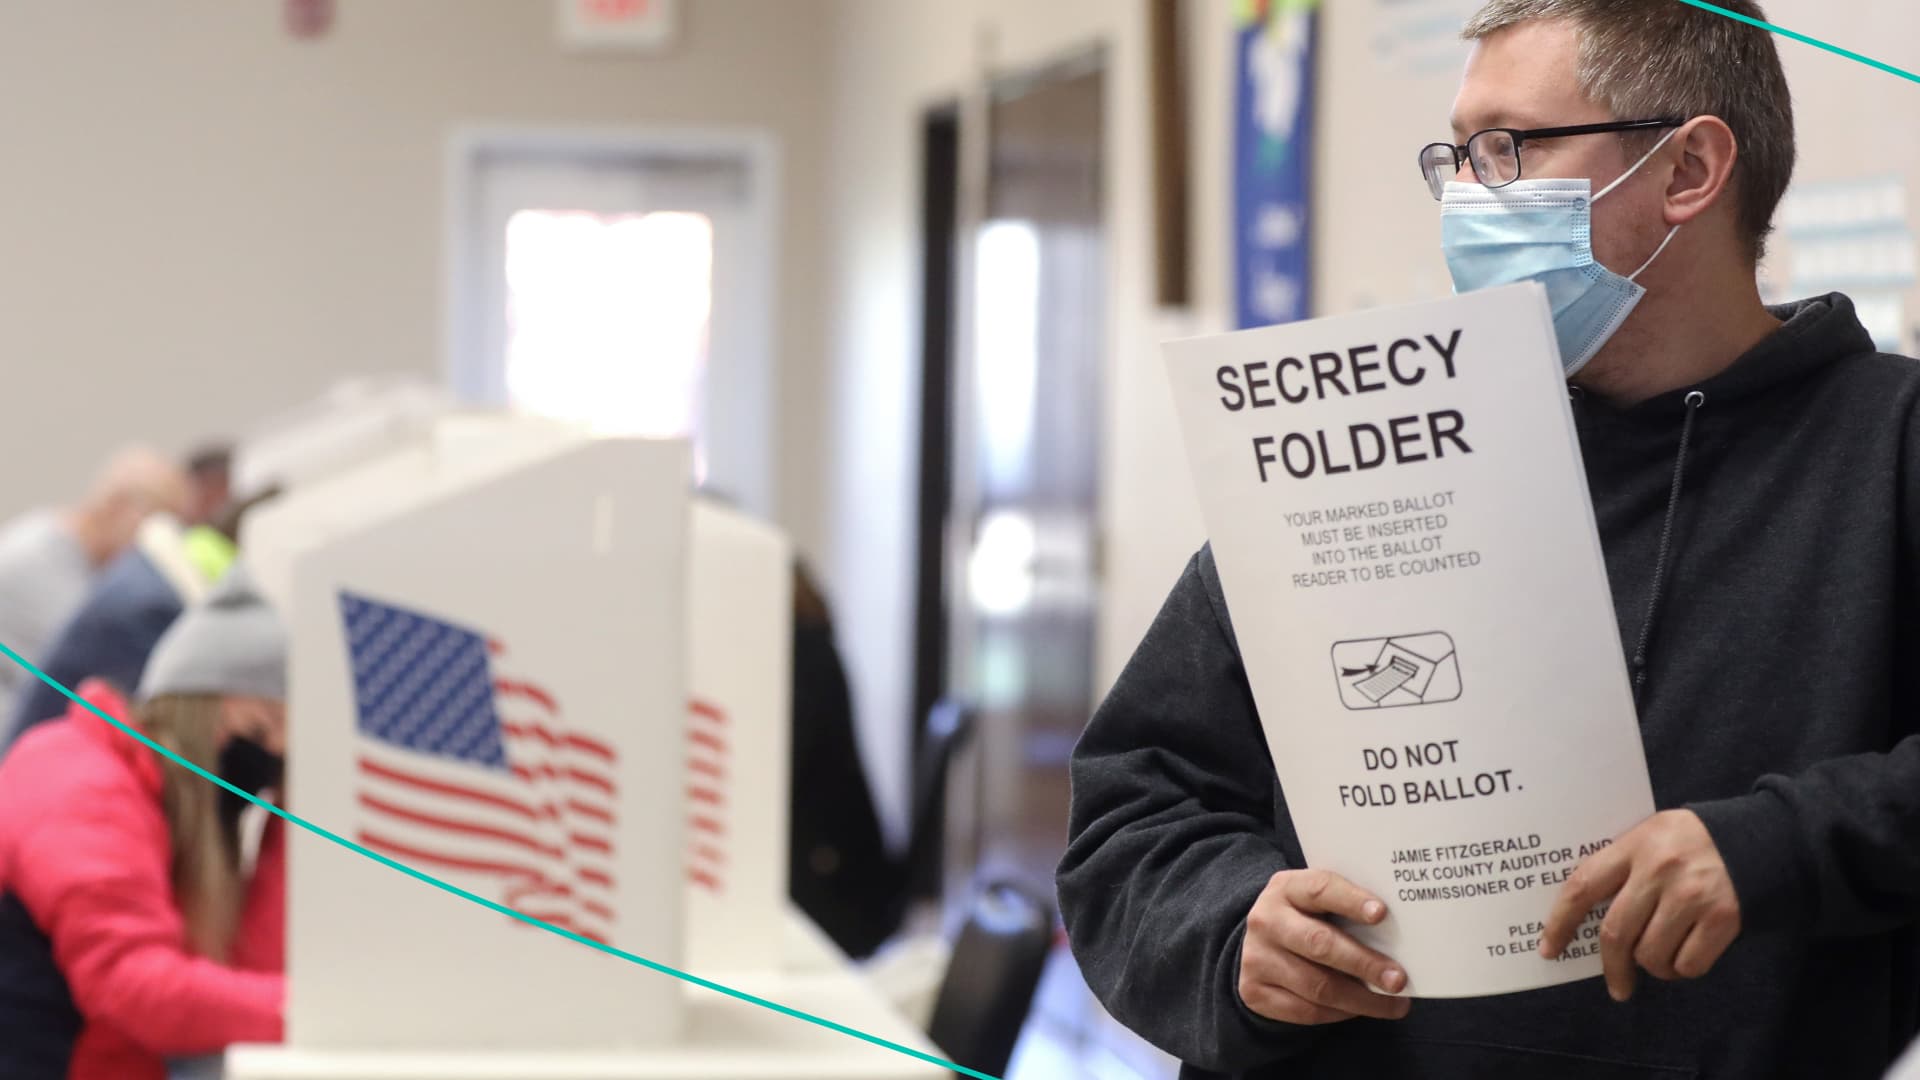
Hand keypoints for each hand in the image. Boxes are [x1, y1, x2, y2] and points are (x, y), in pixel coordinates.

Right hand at [1238, 868, 1411, 1024]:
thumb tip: (1398, 935)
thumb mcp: (1318, 902)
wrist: (1261, 944)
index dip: (1351, 901)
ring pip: (1317, 986)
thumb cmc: (1306, 919)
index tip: (1382, 914)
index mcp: (1286, 888)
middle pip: (1319, 943)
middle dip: (1364, 963)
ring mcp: (1257, 958)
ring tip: (1393, 1003)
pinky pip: (1306, 1010)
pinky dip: (1340, 1013)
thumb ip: (1347, 908)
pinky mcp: (1256, 991)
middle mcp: (1266, 920)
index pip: (1320, 889)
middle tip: (1398, 979)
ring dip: (1361, 999)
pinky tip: (1361, 1009)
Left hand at [1540, 809, 1741, 1000]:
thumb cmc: (1695, 841)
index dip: (1560, 922)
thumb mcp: (1652, 835)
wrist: (1763, 837)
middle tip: (1617, 985)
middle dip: (1612, 967)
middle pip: (1616, 933)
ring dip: (1653, 967)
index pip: (1582, 887)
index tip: (1549, 949)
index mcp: (1635, 845)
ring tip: (1663, 955)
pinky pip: (1688, 964)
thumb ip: (1622, 864)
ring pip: (1651, 955)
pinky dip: (1683, 969)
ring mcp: (1691, 895)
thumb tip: (1585, 912)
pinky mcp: (1723, 918)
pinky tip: (1688, 954)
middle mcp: (1659, 870)